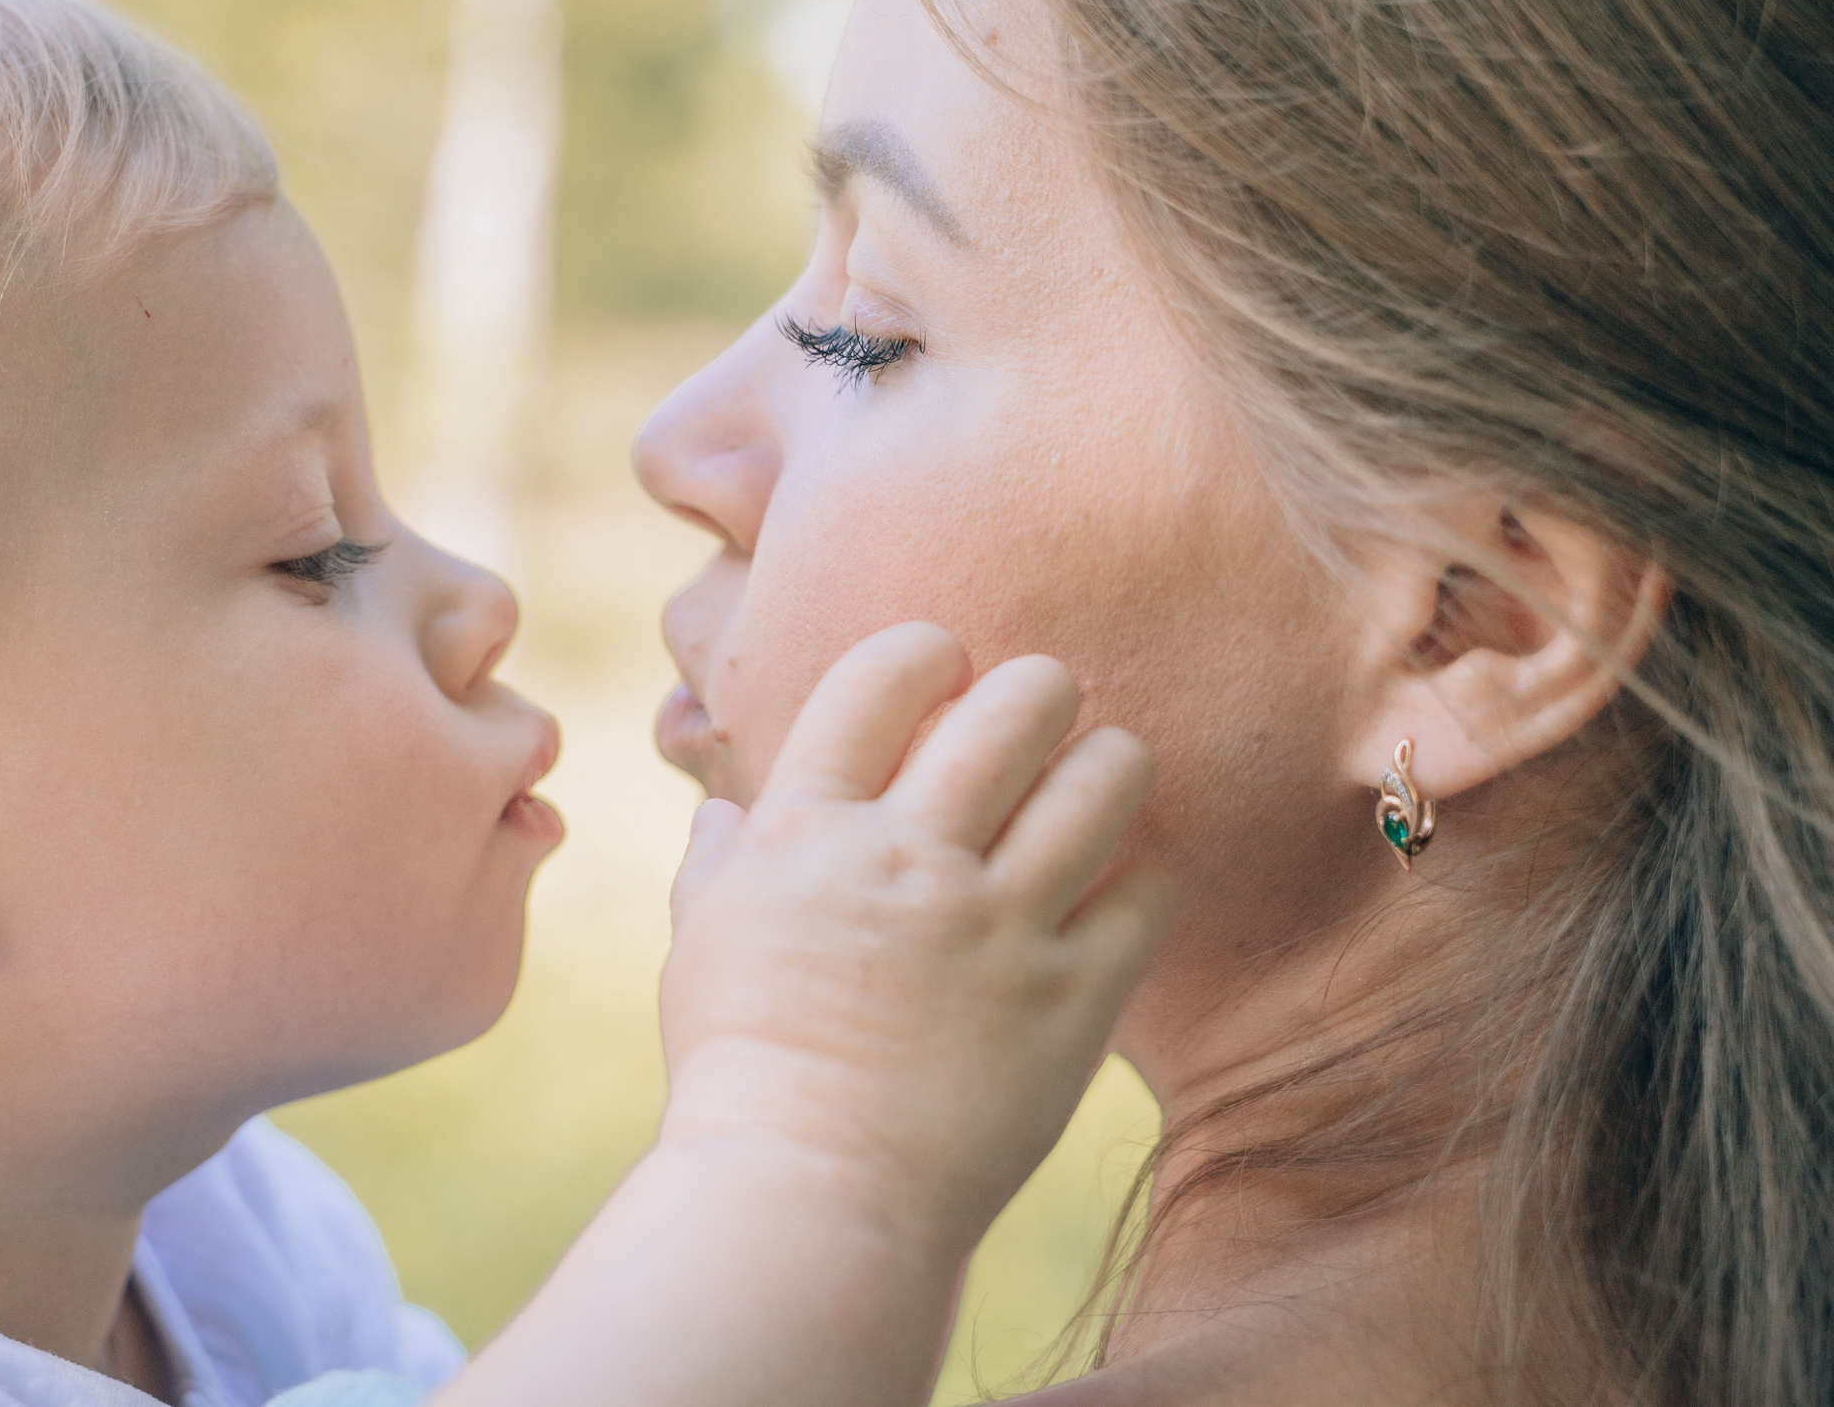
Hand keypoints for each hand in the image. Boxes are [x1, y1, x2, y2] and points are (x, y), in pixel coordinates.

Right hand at [657, 622, 1172, 1252]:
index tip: (946, 666)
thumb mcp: (700, 946)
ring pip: (1102, 781)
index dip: (928, 650)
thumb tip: (729, 814)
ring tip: (1101, 774)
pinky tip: (1124, 883)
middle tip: (1044, 712)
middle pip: (1015, 707)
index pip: (882, 678)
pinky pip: (1146, 897)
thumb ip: (722, 862)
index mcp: (808, 831)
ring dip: (1110, 761)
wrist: (808, 1197)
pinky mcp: (1071, 1003)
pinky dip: (1144, 876)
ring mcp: (998, 928)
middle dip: (1041, 691)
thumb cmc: (740, 1072)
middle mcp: (909, 858)